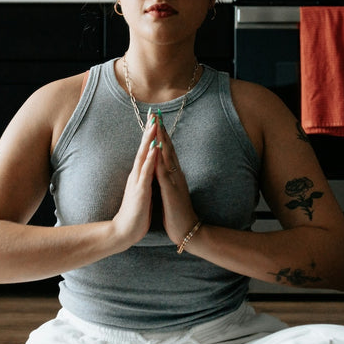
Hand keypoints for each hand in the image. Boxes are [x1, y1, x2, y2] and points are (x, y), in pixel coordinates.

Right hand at [111, 118, 159, 247]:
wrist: (125, 231)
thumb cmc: (136, 213)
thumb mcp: (142, 192)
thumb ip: (145, 179)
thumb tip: (149, 169)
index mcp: (140, 175)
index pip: (146, 151)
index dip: (151, 136)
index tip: (156, 120)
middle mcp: (137, 175)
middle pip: (144, 148)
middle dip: (149, 131)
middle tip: (154, 114)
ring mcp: (137, 181)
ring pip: (144, 156)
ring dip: (149, 140)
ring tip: (154, 124)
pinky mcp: (140, 190)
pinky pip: (146, 172)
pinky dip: (150, 159)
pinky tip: (155, 149)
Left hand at [152, 118, 200, 246]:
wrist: (187, 231)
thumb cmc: (177, 213)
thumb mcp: (172, 192)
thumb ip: (169, 180)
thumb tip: (165, 170)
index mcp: (174, 175)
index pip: (167, 151)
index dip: (162, 135)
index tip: (156, 121)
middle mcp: (176, 174)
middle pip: (168, 148)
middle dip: (161, 130)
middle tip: (156, 113)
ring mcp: (175, 181)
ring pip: (167, 156)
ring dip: (161, 139)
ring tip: (156, 124)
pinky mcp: (171, 190)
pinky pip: (164, 171)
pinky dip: (159, 158)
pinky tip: (155, 148)